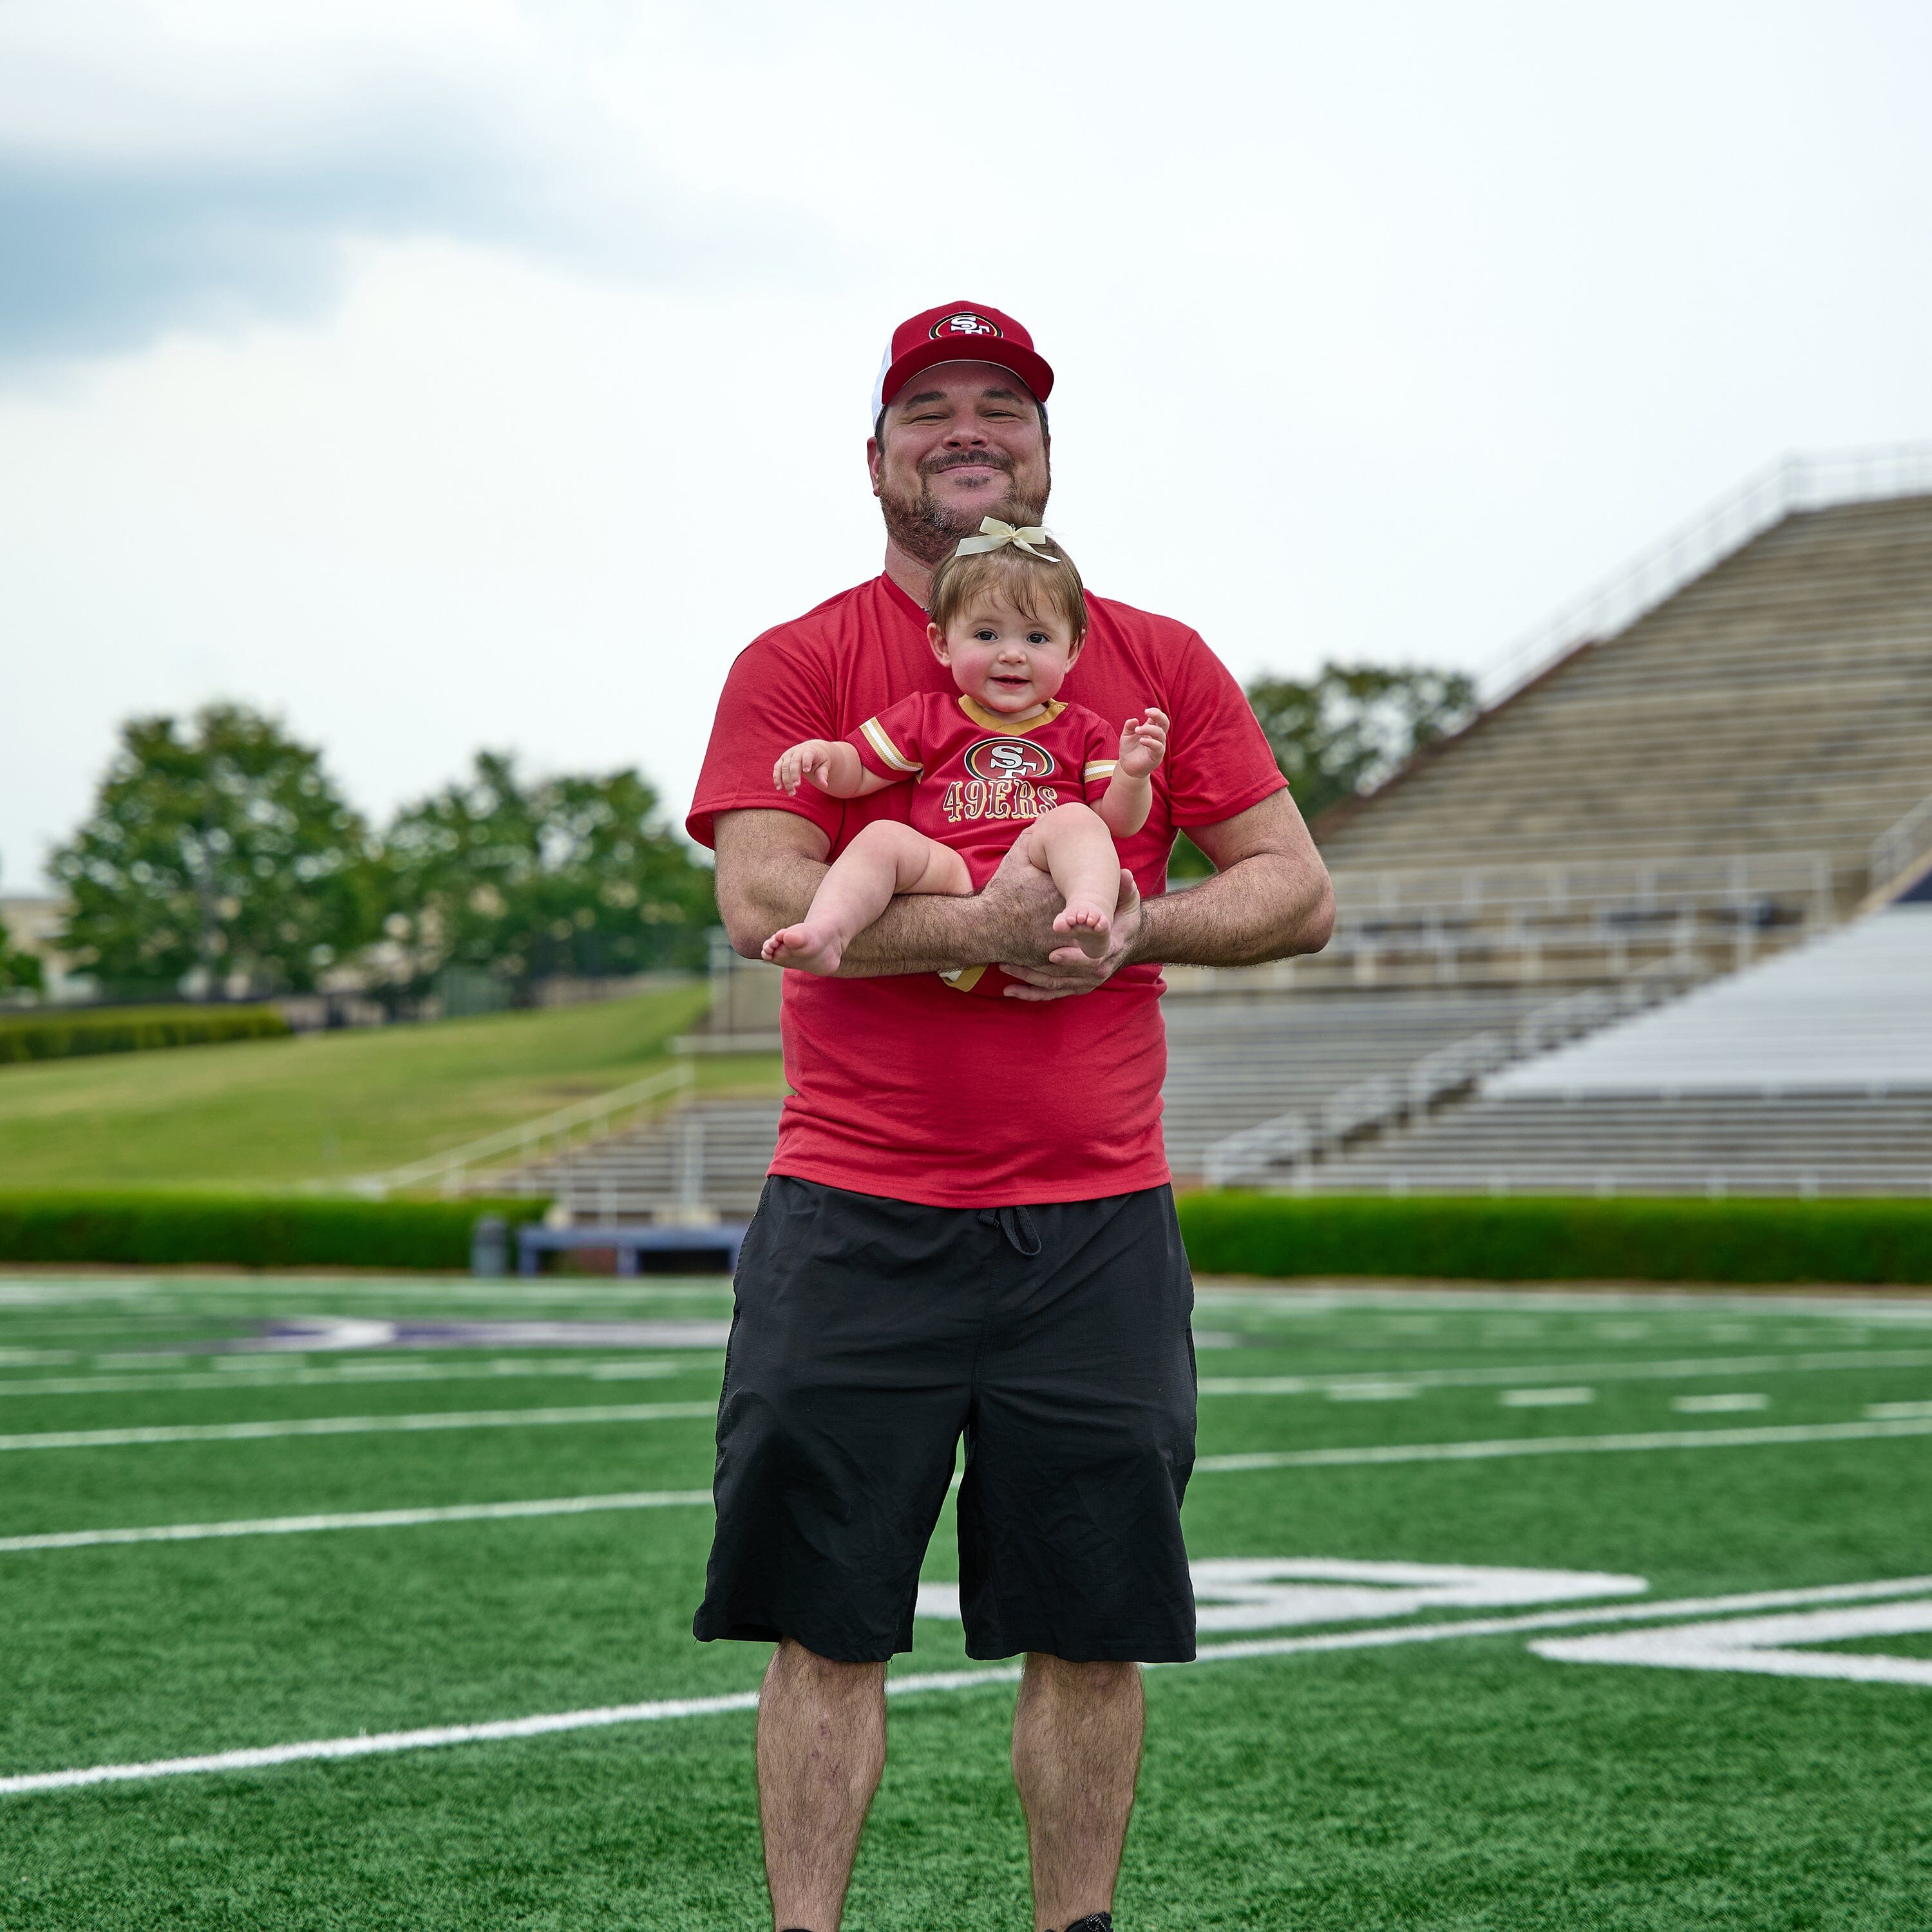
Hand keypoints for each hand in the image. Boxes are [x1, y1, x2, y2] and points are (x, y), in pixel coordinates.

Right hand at [773, 741, 836, 796]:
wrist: (813, 749)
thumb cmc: (820, 759)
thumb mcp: (825, 765)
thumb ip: (823, 774)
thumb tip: (824, 785)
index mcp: (809, 750)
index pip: (807, 755)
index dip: (806, 762)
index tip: (806, 771)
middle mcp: (797, 751)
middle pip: (793, 763)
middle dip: (794, 775)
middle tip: (797, 786)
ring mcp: (788, 755)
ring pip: (784, 767)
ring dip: (786, 780)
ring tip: (791, 793)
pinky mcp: (782, 760)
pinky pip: (777, 768)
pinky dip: (777, 778)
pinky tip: (779, 788)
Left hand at [1000, 868, 1142, 999]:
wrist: (1130, 942)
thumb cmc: (1124, 919)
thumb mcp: (1128, 903)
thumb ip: (1126, 889)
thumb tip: (1125, 874)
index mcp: (1108, 953)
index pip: (1090, 961)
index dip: (1072, 959)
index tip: (1052, 954)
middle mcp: (1096, 973)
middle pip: (1063, 977)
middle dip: (1036, 970)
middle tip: (1011, 961)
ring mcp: (1085, 983)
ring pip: (1053, 986)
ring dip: (1027, 979)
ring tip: (1004, 967)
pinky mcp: (1075, 987)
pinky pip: (1051, 994)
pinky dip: (1031, 994)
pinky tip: (1010, 990)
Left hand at [1117, 707, 1167, 779]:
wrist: (1128, 767)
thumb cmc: (1129, 750)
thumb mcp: (1126, 736)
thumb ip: (1129, 727)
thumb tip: (1134, 720)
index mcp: (1151, 729)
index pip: (1158, 718)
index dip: (1155, 712)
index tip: (1146, 711)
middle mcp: (1157, 737)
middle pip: (1165, 723)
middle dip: (1159, 715)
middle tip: (1147, 712)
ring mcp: (1159, 746)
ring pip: (1160, 734)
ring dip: (1149, 729)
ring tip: (1137, 730)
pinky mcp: (1157, 756)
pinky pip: (1158, 747)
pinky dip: (1150, 742)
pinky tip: (1141, 740)